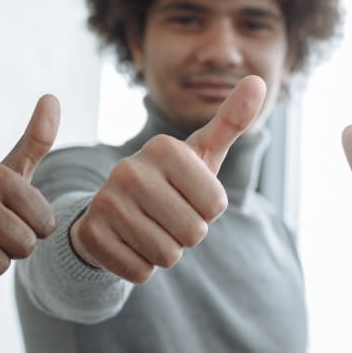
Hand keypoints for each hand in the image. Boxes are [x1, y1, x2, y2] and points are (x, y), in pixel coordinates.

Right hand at [71, 75, 267, 282]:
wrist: (112, 211)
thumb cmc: (172, 182)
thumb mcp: (202, 153)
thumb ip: (232, 120)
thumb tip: (259, 81)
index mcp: (163, 147)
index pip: (216, 206)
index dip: (208, 211)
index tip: (189, 197)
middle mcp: (130, 169)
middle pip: (193, 233)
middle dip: (188, 234)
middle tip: (168, 217)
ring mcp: (106, 201)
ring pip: (167, 255)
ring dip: (165, 251)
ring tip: (150, 229)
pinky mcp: (92, 235)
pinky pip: (141, 272)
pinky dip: (142, 266)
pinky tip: (130, 243)